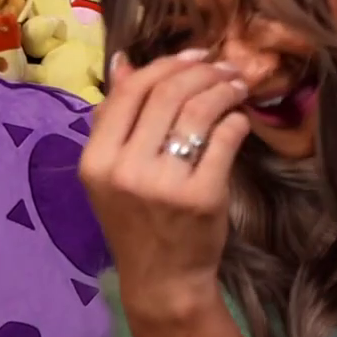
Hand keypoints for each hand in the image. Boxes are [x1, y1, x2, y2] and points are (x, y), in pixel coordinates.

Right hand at [80, 49, 251, 318]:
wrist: (163, 280)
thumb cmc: (139, 222)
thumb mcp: (112, 174)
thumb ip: (115, 120)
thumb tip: (123, 62)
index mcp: (95, 159)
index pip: (131, 91)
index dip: (168, 64)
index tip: (196, 56)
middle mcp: (123, 169)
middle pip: (168, 93)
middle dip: (203, 71)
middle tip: (226, 69)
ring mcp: (162, 183)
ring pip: (198, 110)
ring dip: (224, 89)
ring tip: (238, 87)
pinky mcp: (200, 196)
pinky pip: (224, 138)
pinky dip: (237, 120)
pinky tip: (241, 120)